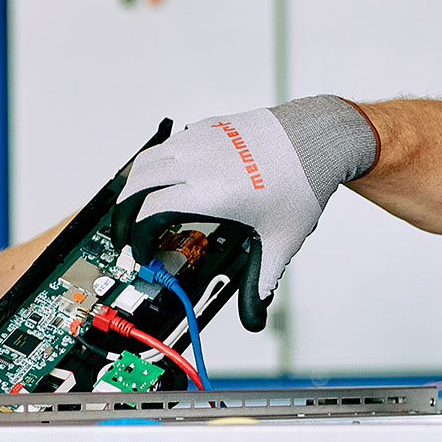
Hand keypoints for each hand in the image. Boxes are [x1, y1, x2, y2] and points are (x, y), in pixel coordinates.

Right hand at [115, 96, 377, 329]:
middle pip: (137, 184)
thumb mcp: (282, 239)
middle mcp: (197, 163)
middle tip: (125, 232)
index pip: (150, 213)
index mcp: (209, 194)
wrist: (318, 137)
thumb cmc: (302, 182)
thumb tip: (255, 315)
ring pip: (148, 159)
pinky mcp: (208, 126)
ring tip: (136, 206)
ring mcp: (200, 140)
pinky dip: (156, 163)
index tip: (140, 251)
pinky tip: (167, 180)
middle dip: (123, 212)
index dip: (136, 237)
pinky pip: (169, 144)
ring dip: (134, 184)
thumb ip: (264, 279)